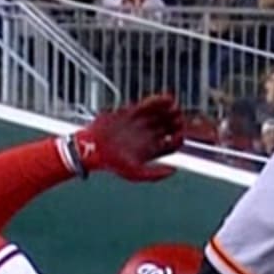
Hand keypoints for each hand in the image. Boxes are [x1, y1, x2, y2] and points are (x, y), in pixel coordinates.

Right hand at [70, 93, 184, 181]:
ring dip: (169, 110)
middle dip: (176, 122)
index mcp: (151, 150)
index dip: (179, 138)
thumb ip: (154, 174)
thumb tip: (173, 171)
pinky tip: (166, 98)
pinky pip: (148, 105)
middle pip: (168, 127)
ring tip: (174, 106)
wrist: (93, 148)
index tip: (180, 134)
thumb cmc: (112, 163)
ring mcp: (140, 124)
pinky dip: (157, 101)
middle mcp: (148, 136)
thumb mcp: (134, 173)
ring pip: (160, 115)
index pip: (172, 144)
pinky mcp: (131, 113)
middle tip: (179, 117)